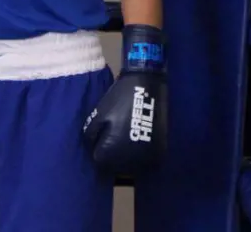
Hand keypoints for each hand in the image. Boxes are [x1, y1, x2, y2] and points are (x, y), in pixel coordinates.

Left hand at [83, 25, 167, 175]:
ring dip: (129, 157)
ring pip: (133, 166)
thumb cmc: (119, 99)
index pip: (100, 161)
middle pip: (116, 167)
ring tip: (128, 137)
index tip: (103, 137)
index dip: (99, 148)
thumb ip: (90, 136)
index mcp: (111, 152)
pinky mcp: (160, 153)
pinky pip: (147, 162)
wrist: (148, 85)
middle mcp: (130, 161)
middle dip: (113, 155)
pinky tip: (139, 139)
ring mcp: (147, 159)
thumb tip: (92, 149)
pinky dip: (142, 155)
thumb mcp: (98, 115)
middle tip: (116, 136)